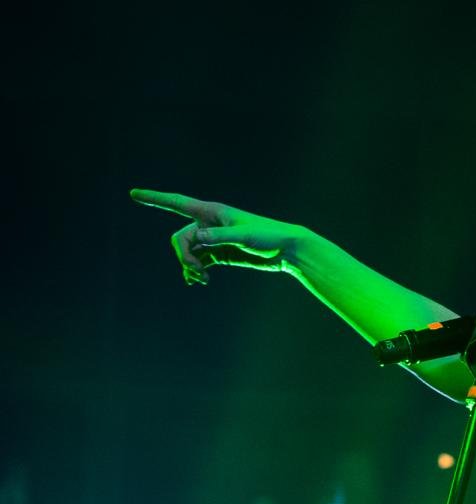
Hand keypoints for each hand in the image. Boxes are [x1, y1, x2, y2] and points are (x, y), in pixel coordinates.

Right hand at [130, 189, 309, 285]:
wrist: (286, 250)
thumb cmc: (268, 236)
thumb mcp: (245, 236)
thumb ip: (219, 236)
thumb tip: (196, 237)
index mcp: (212, 212)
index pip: (177, 203)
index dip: (155, 199)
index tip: (133, 193)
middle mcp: (208, 223)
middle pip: (180, 238)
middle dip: (184, 256)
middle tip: (197, 272)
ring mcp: (213, 239)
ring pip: (188, 252)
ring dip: (189, 266)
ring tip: (201, 280)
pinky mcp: (220, 253)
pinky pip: (198, 261)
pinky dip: (195, 271)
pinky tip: (199, 281)